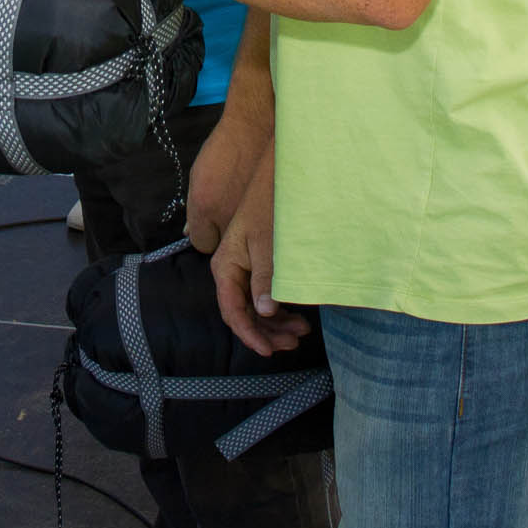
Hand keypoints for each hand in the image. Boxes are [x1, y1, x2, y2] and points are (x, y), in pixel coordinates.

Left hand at [187, 107, 268, 253]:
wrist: (256, 126)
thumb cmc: (225, 147)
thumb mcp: (199, 175)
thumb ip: (193, 207)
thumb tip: (187, 232)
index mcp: (203, 204)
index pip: (201, 243)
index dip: (207, 234)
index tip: (213, 226)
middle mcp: (225, 214)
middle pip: (223, 247)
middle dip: (224, 236)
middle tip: (231, 219)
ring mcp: (250, 215)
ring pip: (244, 243)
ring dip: (244, 233)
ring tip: (249, 215)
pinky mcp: (271, 209)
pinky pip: (263, 231)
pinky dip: (261, 225)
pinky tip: (263, 212)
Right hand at [210, 147, 309, 355]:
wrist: (278, 176)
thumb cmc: (271, 206)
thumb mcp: (269, 246)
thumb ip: (266, 279)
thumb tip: (265, 312)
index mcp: (226, 266)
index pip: (232, 311)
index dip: (250, 334)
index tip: (270, 351)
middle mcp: (232, 268)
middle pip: (244, 312)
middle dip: (267, 332)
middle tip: (293, 343)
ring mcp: (246, 265)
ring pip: (256, 305)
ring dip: (276, 323)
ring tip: (301, 332)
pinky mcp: (260, 260)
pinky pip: (265, 292)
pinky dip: (281, 307)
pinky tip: (299, 314)